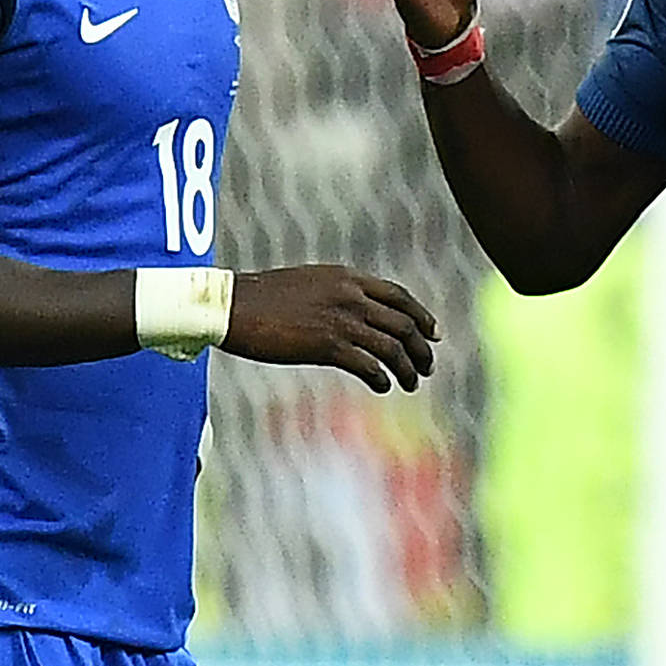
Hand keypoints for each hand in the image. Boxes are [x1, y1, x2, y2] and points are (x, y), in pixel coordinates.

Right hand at [221, 265, 439, 393]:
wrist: (233, 306)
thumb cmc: (263, 298)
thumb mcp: (309, 283)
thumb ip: (337, 292)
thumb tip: (355, 310)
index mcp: (348, 278)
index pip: (398, 295)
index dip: (421, 315)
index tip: (433, 333)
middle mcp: (351, 295)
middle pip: (403, 323)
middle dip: (421, 347)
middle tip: (428, 365)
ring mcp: (341, 320)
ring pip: (392, 347)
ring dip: (407, 368)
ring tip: (412, 383)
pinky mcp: (327, 345)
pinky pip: (369, 365)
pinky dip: (382, 378)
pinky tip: (383, 387)